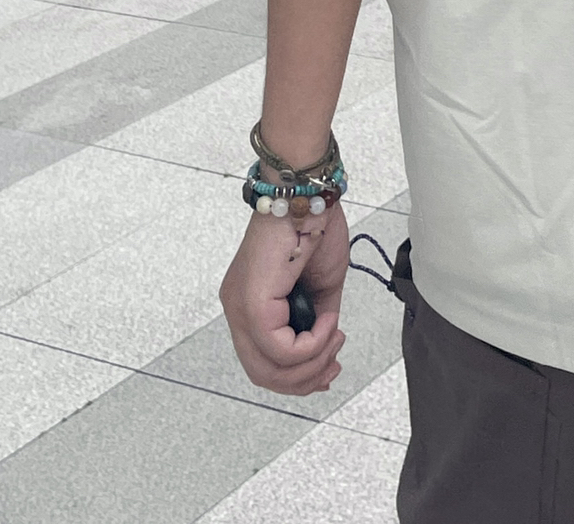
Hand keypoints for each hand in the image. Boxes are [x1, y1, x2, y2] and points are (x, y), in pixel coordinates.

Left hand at [221, 203, 350, 393]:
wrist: (310, 192)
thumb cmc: (315, 226)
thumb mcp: (322, 286)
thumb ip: (317, 320)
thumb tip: (324, 349)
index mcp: (250, 306)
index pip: (264, 362)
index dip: (298, 376)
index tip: (331, 367)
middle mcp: (237, 311)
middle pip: (263, 374)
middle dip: (305, 380)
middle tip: (335, 364)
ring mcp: (240, 309)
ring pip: (268, 369)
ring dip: (311, 364)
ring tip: (335, 340)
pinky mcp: (252, 304)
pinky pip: (280, 349)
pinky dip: (312, 345)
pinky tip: (329, 324)